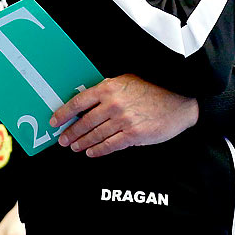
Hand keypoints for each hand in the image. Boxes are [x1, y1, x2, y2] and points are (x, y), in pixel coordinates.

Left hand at [51, 74, 199, 157]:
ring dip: (82, 142)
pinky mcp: (133, 135)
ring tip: (74, 147)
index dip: (64, 113)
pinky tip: (91, 152)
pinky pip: (110, 145)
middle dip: (71, 132)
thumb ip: (109, 90)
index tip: (55, 121)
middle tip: (63, 139)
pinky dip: (98, 150)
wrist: (180, 102)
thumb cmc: (155, 91)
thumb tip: (88, 103)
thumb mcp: (129, 81)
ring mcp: (123, 120)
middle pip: (84, 121)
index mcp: (110, 88)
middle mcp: (114, 104)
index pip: (79, 101)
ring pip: (95, 135)